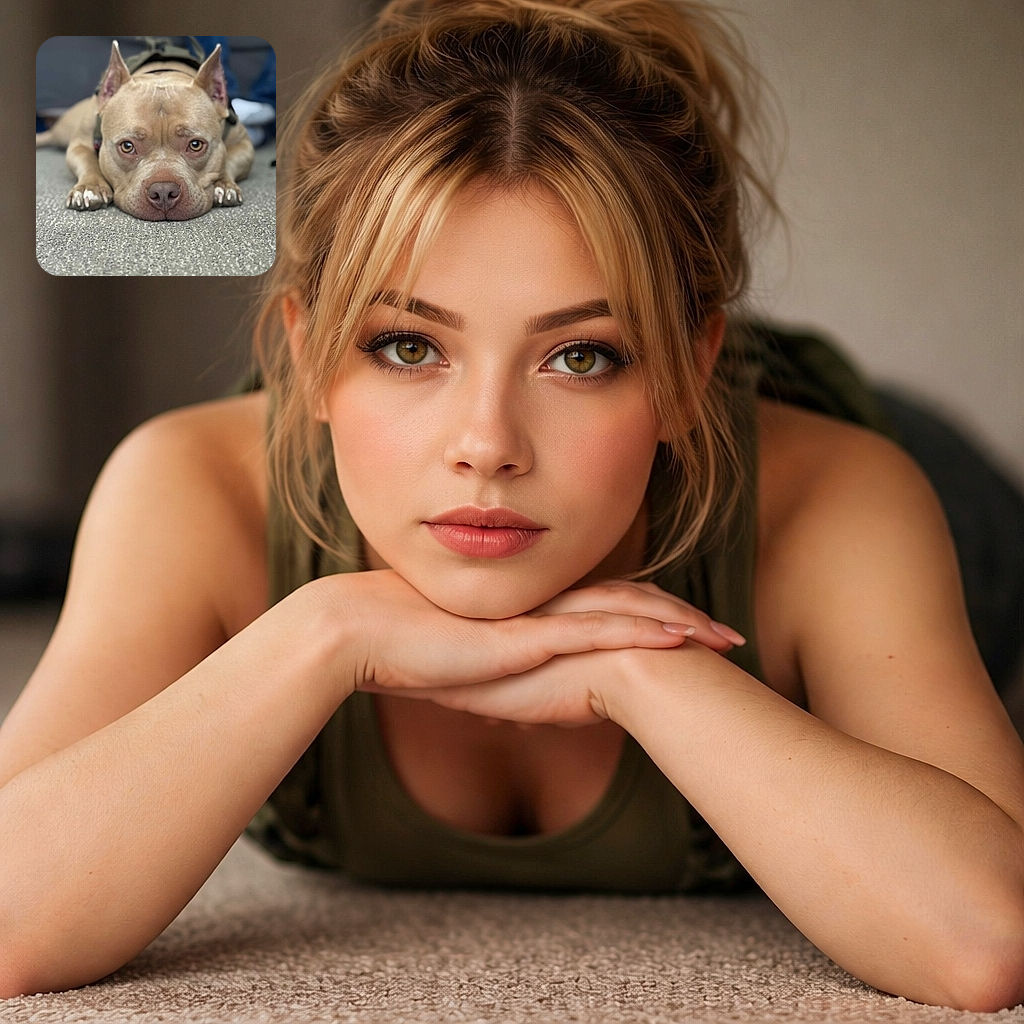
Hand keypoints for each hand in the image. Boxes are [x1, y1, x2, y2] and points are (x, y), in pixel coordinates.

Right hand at [351, 578, 741, 725]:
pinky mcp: (524, 635)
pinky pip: (593, 632)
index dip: (653, 617)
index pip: (607, 609)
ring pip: (623, 613)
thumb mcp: (463, 669)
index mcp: (532, 612)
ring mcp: (536, 617)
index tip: (692, 633)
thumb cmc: (405, 652)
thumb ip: (495, 677)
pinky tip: (677, 640)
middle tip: (728, 635)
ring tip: (721, 637)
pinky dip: (639, 634)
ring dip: (677, 624)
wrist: (362, 633)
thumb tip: (509, 704)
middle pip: (630, 605)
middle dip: (683, 618)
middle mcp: (542, 606)